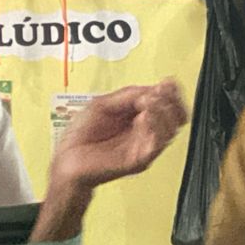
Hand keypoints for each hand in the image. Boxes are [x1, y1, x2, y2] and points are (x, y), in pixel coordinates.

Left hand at [50, 80, 187, 191]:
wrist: (68, 158)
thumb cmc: (81, 134)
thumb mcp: (103, 104)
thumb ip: (128, 95)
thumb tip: (153, 90)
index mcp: (139, 117)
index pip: (168, 104)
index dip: (171, 92)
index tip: (167, 84)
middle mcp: (146, 132)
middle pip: (176, 117)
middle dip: (170, 102)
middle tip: (157, 95)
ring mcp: (144, 147)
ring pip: (170, 130)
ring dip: (162, 113)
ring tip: (147, 105)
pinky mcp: (139, 160)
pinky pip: (156, 144)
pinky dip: (154, 128)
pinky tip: (143, 119)